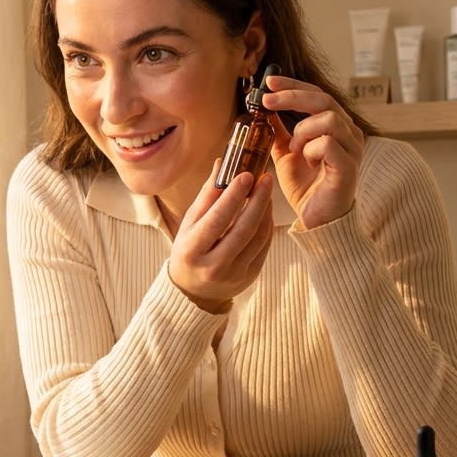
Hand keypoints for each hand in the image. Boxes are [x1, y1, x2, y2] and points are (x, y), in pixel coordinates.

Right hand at [167, 167, 273, 313]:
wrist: (193, 292)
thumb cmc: (189, 250)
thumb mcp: (189, 224)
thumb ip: (206, 196)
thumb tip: (222, 165)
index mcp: (192, 251)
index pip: (217, 220)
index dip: (233, 197)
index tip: (246, 175)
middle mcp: (213, 266)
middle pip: (243, 229)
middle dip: (257, 200)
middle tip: (265, 178)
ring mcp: (234, 275)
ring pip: (258, 238)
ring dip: (265, 211)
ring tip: (266, 190)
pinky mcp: (249, 277)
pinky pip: (264, 247)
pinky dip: (267, 225)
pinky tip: (266, 210)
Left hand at [260, 72, 364, 228]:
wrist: (316, 220)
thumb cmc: (305, 187)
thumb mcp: (285, 153)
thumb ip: (279, 131)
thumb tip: (265, 108)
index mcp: (337, 126)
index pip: (318, 94)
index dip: (294, 85)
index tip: (269, 82)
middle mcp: (350, 133)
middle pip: (324, 99)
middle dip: (292, 96)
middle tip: (268, 101)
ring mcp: (352, 149)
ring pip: (328, 119)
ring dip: (303, 131)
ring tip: (295, 149)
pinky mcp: (349, 167)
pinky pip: (328, 144)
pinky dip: (310, 150)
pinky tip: (307, 162)